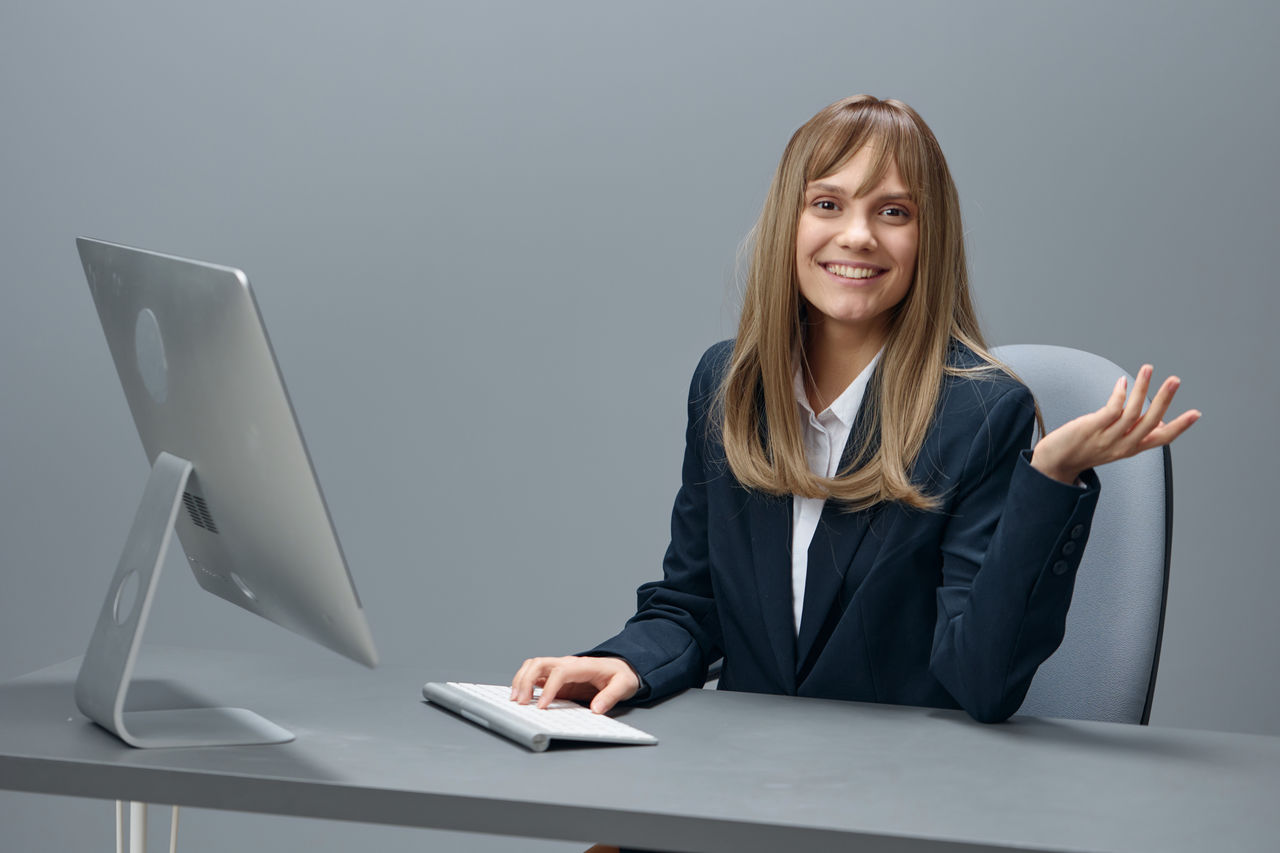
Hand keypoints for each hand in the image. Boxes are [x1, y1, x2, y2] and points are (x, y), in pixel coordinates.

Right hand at [509, 655, 639, 713]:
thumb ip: (610, 697)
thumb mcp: (624, 685)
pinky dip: (524, 682)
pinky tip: (520, 696)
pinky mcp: (557, 676)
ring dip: (521, 679)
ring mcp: (561, 668)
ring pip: (533, 666)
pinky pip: (536, 675)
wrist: (622, 667)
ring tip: (514, 699)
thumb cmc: (621, 675)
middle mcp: (568, 664)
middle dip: (526, 681)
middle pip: (539, 664)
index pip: (560, 672)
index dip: (548, 688)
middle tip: (520, 702)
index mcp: (583, 666)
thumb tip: (596, 709)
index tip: (542, 705)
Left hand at [1030, 364, 1200, 484]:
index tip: (1196, 413)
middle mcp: (1122, 445)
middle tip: (1174, 380)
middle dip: (1164, 399)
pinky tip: (1122, 382)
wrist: (1054, 463)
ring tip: (1148, 369)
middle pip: (1150, 421)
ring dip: (1142, 388)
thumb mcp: (1116, 445)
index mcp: (1131, 448)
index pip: (1161, 438)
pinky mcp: (1090, 429)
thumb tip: (1156, 420)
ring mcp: (1106, 437)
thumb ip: (1135, 432)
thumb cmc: (1085, 450)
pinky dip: (1119, 394)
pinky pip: (1111, 410)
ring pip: (1132, 412)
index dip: (1179, 426)